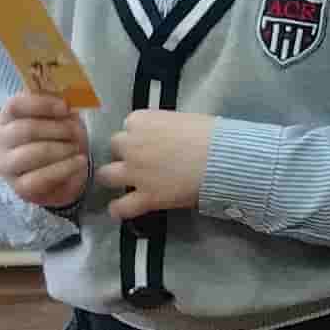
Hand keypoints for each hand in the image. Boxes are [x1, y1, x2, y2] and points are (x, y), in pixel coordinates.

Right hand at [0, 90, 88, 213]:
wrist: (64, 172)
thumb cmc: (60, 138)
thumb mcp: (62, 117)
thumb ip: (61, 104)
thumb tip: (70, 95)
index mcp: (9, 117)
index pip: (15, 104)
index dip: (41, 104)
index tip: (65, 108)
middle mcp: (1, 139)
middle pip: (25, 129)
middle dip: (57, 129)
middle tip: (77, 133)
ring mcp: (7, 164)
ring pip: (31, 153)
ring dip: (61, 149)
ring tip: (77, 148)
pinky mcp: (19, 187)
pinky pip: (40, 178)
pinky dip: (64, 168)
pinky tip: (79, 163)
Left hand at [97, 107, 212, 219]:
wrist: (223, 159)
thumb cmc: (213, 136)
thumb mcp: (186, 121)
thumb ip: (167, 127)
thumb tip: (168, 136)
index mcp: (142, 121)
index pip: (130, 125)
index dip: (140, 134)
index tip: (150, 139)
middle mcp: (132, 145)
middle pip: (115, 146)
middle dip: (126, 152)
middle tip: (141, 158)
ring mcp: (135, 172)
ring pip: (106, 175)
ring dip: (114, 177)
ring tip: (124, 182)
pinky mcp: (145, 196)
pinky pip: (121, 206)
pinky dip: (119, 209)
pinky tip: (120, 209)